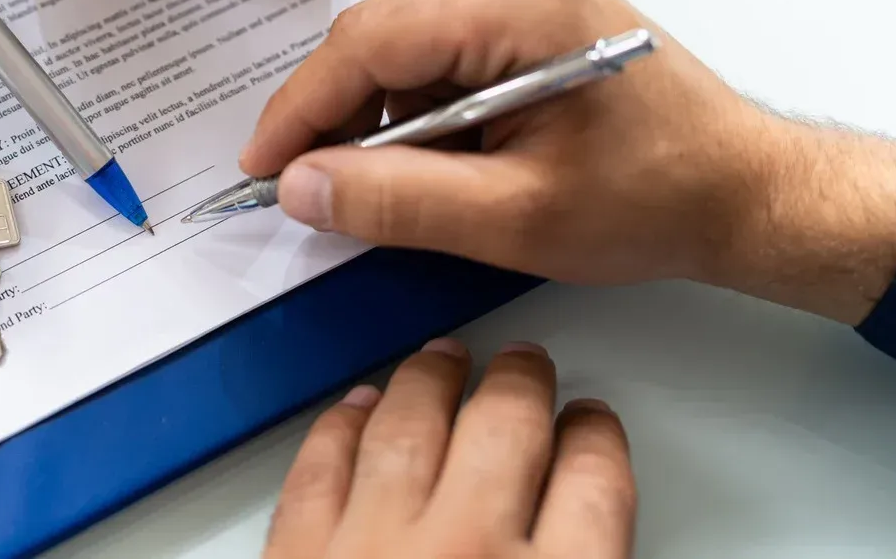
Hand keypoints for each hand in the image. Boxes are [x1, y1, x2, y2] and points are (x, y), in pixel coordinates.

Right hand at [243, 0, 895, 323]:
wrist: (739, 183)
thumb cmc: (651, 197)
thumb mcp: (514, 218)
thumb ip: (396, 202)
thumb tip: (300, 186)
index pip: (366, 42)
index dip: (300, 109)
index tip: (262, 168)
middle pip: (376, 31)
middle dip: (336, 111)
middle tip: (316, 187)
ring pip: (398, 32)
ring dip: (378, 106)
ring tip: (391, 178)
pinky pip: (432, 32)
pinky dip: (415, 92)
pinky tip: (436, 147)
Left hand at [267, 340, 634, 558]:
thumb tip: (584, 538)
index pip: (594, 485)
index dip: (596, 441)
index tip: (591, 423)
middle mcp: (468, 551)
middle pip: (504, 431)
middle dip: (519, 385)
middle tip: (523, 364)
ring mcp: (375, 547)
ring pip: (409, 427)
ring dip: (430, 381)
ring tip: (444, 357)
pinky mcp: (300, 558)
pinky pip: (320, 471)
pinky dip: (342, 430)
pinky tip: (359, 407)